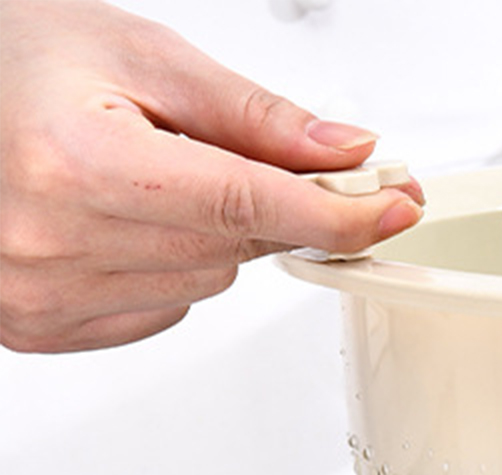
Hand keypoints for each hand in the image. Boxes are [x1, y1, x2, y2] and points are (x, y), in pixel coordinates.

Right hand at [0, 0, 423, 352]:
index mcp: (78, 162)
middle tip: (231, 152)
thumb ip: (251, 113)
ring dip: (204, 232)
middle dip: (260, 201)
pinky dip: (161, 267)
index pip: (253, 203)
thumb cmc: (7, 59)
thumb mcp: (135, 52)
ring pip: (206, 282)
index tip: (395, 208)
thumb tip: (345, 152)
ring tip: (137, 172)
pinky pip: (161, 309)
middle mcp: (55, 240)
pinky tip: (113, 216)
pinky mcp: (39, 327)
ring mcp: (43, 295)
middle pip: (237, 245)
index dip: (338, 209)